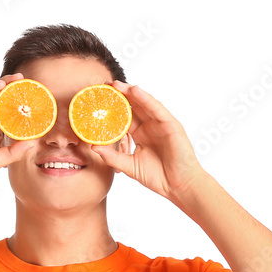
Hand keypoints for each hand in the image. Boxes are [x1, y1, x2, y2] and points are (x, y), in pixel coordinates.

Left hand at [91, 81, 205, 201]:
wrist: (178, 186)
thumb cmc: (158, 177)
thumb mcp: (129, 166)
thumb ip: (112, 156)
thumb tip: (93, 146)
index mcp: (140, 135)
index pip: (123, 118)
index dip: (111, 109)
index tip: (96, 102)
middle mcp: (150, 126)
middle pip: (132, 107)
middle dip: (119, 96)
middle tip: (103, 86)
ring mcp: (160, 124)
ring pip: (143, 104)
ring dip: (130, 92)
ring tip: (115, 84)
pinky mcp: (170, 124)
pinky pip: (156, 109)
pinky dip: (146, 99)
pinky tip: (135, 90)